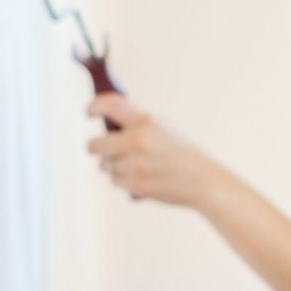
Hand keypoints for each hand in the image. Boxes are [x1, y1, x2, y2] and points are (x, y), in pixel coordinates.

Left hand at [87, 94, 214, 206]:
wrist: (202, 181)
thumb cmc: (181, 151)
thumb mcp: (163, 126)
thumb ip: (136, 121)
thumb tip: (107, 117)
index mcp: (146, 120)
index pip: (109, 105)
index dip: (93, 107)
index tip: (89, 113)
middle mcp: (137, 140)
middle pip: (94, 145)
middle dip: (96, 148)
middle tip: (103, 148)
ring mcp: (135, 164)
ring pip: (105, 165)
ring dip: (115, 165)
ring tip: (138, 164)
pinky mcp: (135, 185)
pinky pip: (115, 181)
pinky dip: (124, 180)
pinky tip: (143, 176)